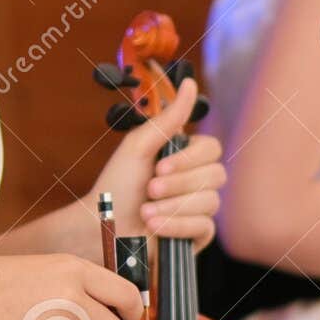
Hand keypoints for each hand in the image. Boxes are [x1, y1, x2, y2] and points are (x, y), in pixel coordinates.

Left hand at [91, 79, 224, 248]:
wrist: (103, 228)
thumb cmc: (117, 186)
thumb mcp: (140, 146)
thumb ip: (169, 118)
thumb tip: (190, 84)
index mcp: (185, 157)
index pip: (213, 149)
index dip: (190, 158)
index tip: (159, 165)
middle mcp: (197, 182)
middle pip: (216, 175)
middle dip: (179, 184)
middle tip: (150, 188)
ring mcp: (199, 209)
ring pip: (210, 202)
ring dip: (172, 206)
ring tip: (145, 211)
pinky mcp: (197, 236)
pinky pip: (204, 227)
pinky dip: (175, 225)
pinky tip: (154, 226)